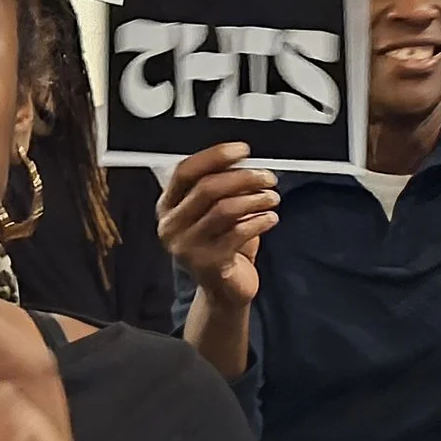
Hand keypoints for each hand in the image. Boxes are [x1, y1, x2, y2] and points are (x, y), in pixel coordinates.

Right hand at [156, 142, 276, 309]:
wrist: (223, 291)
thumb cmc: (221, 246)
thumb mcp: (213, 213)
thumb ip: (221, 189)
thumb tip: (245, 163)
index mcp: (168, 206)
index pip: (185, 171)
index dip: (215, 156)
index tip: (241, 150)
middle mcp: (172, 225)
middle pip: (207, 188)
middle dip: (243, 178)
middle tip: (266, 177)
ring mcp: (187, 246)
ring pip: (224, 209)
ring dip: (254, 198)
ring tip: (272, 198)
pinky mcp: (208, 263)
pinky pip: (238, 232)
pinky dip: (260, 220)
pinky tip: (271, 217)